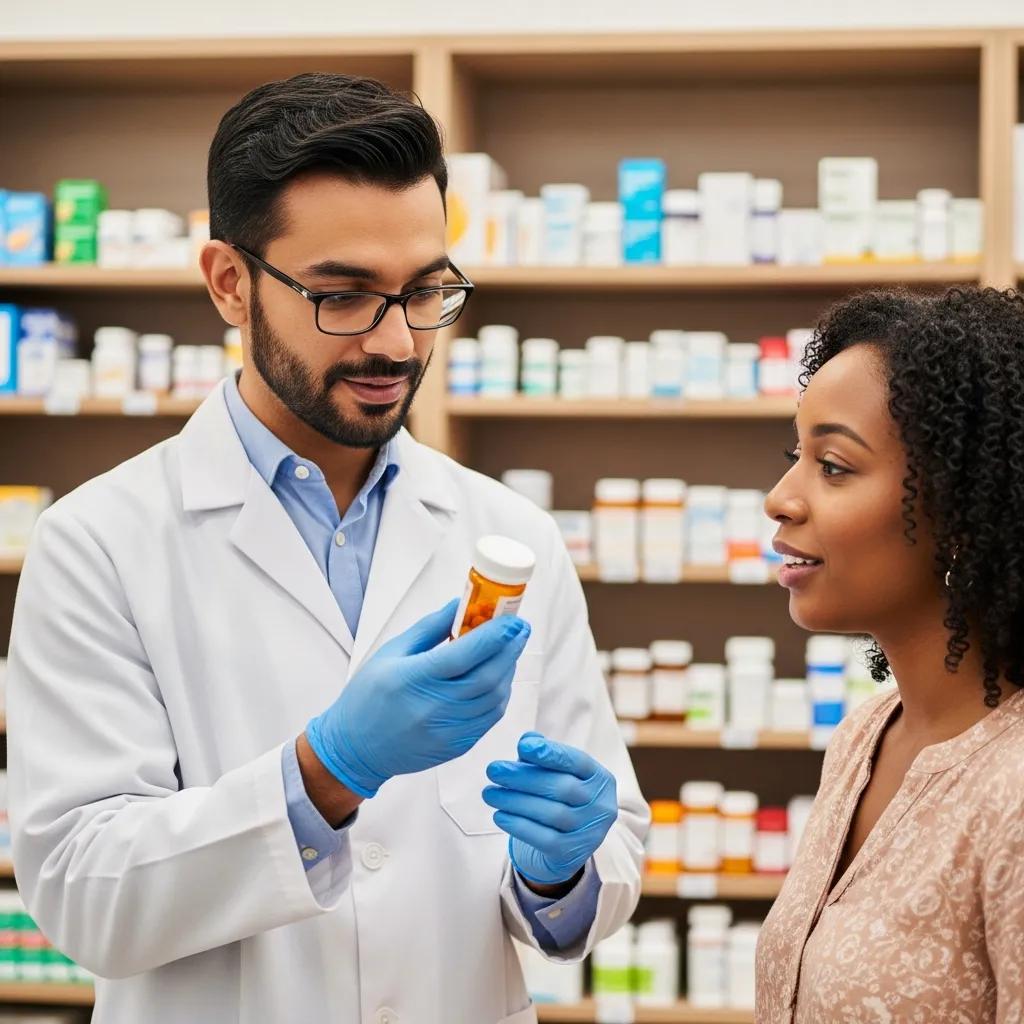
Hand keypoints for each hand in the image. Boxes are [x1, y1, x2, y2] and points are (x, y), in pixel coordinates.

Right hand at [306, 599, 530, 797]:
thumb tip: (460, 605)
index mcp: (414, 679)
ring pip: (494, 698)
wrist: (354, 749)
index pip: (466, 654)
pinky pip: (489, 719)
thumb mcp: (392, 652)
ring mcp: (447, 731)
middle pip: (488, 676)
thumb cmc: (368, 696)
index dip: (495, 635)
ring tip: (510, 650)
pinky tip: (499, 678)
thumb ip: (430, 628)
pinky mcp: (456, 747)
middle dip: (510, 649)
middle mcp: (433, 707)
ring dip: (508, 671)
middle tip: (520, 629)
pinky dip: (500, 695)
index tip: (512, 619)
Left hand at [484, 732, 618, 885]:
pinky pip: (544, 839)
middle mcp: (601, 805)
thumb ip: (543, 754)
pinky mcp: (571, 854)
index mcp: (600, 778)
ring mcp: (589, 833)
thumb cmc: (558, 798)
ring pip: (551, 813)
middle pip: (562, 787)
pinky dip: (519, 826)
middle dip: (524, 777)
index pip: (577, 761)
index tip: (522, 746)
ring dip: (515, 801)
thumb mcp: (556, 773)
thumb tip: (528, 739)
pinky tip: (499, 815)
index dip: (551, 753)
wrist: (566, 846)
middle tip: (493, 770)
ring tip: (489, 793)